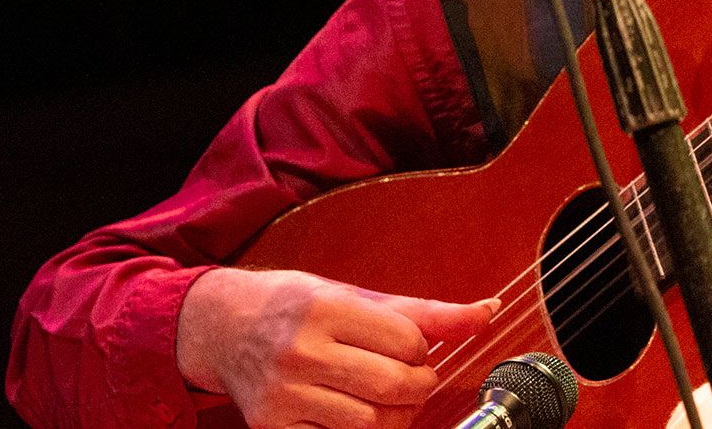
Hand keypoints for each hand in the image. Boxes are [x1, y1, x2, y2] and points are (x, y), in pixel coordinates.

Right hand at [176, 266, 499, 428]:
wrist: (225, 327)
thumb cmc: (297, 306)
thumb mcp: (356, 295)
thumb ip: (424, 312)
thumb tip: (486, 312)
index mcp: (325, 309)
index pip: (406, 341)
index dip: (422, 350)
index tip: (414, 349)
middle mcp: (300, 351)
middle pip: (392, 386)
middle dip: (418, 387)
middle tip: (414, 380)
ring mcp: (284, 395)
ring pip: (370, 423)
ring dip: (396, 416)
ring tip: (390, 399)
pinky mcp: (273, 428)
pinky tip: (358, 414)